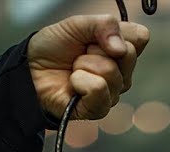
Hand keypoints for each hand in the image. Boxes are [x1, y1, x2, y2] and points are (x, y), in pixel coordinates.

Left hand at [28, 14, 149, 120]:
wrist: (29, 68)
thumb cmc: (53, 47)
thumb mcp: (75, 25)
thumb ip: (103, 25)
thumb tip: (120, 48)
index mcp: (121, 50)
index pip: (140, 37)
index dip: (115, 32)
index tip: (95, 36)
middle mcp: (123, 73)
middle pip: (128, 54)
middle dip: (96, 48)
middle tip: (81, 53)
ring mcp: (114, 92)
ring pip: (111, 72)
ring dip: (83, 65)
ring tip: (74, 69)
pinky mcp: (100, 108)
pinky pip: (99, 90)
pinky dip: (80, 81)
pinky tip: (74, 84)